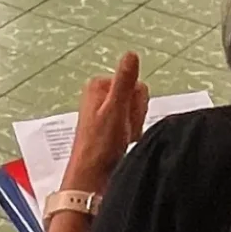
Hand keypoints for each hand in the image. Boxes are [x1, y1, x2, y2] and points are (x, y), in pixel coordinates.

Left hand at [64, 52, 148, 193]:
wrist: (92, 177)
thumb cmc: (99, 146)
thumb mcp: (114, 110)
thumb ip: (124, 81)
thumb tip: (130, 54)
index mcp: (99, 85)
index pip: (138, 85)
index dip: (136, 104)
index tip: (123, 118)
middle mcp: (101, 95)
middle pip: (138, 97)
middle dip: (136, 116)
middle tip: (122, 131)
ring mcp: (106, 111)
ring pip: (138, 111)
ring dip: (135, 127)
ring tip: (120, 139)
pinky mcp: (111, 126)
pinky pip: (134, 124)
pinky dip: (132, 135)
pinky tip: (121, 145)